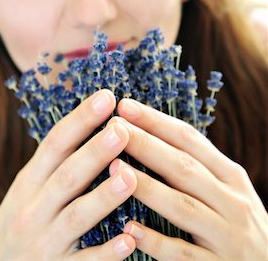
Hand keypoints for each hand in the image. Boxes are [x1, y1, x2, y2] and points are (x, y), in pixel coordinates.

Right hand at [0, 90, 136, 260]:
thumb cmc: (22, 219)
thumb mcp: (28, 187)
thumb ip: (55, 162)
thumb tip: (93, 123)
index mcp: (29, 181)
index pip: (55, 143)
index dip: (82, 119)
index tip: (107, 96)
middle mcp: (34, 209)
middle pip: (67, 176)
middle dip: (95, 152)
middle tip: (122, 129)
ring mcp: (44, 242)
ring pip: (77, 217)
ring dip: (104, 197)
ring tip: (130, 177)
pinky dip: (107, 253)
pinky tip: (129, 239)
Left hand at [109, 98, 267, 260]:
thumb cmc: (238, 221)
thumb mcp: (228, 188)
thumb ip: (198, 166)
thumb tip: (153, 136)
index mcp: (230, 176)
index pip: (189, 140)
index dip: (156, 122)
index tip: (126, 106)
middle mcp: (231, 201)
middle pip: (183, 167)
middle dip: (146, 144)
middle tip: (114, 127)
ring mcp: (226, 236)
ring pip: (182, 206)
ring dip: (146, 186)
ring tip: (114, 168)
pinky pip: (182, 254)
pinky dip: (155, 241)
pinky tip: (130, 228)